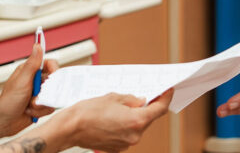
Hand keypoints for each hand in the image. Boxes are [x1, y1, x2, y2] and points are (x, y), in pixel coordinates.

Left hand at [0, 43, 59, 132]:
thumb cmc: (8, 102)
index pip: (49, 64)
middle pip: (54, 81)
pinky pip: (50, 107)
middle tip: (35, 96)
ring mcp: (39, 94)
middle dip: (45, 92)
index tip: (53, 77)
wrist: (4, 123)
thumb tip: (37, 46)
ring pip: (52, 96)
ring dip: (41, 103)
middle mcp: (35, 81)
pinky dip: (40, 111)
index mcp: (30, 71)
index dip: (54, 70)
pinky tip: (30, 112)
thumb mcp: (21, 81)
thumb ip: (32, 64)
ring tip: (29, 105)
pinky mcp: (41, 105)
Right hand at [57, 89, 171, 151]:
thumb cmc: (88, 112)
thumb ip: (132, 99)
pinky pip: (128, 134)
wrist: (70, 128)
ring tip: (124, 106)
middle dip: (148, 107)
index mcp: (136, 121)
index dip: (165, 98)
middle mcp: (134, 135)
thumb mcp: (114, 97)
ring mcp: (126, 144)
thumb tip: (141, 101)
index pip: (159, 109)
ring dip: (135, 117)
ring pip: (138, 127)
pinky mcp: (117, 148)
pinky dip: (126, 125)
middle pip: (149, 119)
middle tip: (146, 95)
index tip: (168, 91)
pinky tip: (116, 118)